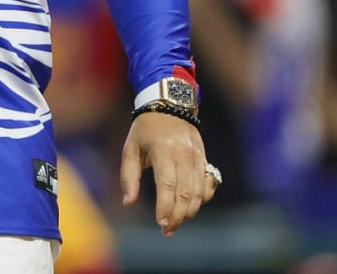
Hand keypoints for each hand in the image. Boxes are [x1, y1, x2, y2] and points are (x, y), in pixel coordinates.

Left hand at [121, 111, 216, 236]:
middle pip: (185, 193)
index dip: (165, 207)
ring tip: (176, 223)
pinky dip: (201, 200)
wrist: (169, 105)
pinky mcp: (204, 160)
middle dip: (177, 216)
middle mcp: (183, 154)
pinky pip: (208, 186)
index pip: (167, 185)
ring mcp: (197, 157)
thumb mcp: (130, 147)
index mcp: (162, 150)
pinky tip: (189, 207)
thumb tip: (128, 202)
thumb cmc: (145, 129)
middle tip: (167, 230)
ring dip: (189, 212)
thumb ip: (129, 175)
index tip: (160, 223)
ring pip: (198, 193)